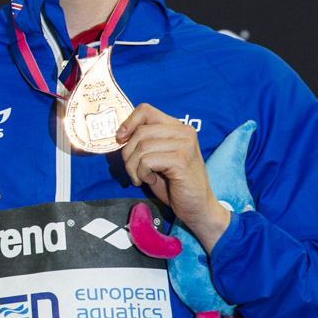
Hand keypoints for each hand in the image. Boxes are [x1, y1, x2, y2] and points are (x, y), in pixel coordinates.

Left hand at [117, 104, 230, 251]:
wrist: (197, 206)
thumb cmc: (174, 183)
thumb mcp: (156, 157)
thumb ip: (143, 142)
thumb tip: (119, 134)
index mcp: (177, 127)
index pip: (145, 110)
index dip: (128, 122)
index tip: (120, 138)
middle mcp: (184, 131)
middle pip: (140, 132)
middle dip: (128, 154)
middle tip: (133, 170)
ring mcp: (185, 144)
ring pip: (141, 147)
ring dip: (133, 167)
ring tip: (142, 177)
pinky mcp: (182, 160)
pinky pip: (147, 161)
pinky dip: (142, 173)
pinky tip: (151, 180)